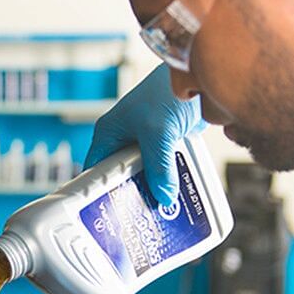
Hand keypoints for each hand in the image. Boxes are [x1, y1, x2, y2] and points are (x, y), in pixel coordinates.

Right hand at [85, 63, 205, 208]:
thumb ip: (159, 166)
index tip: (105, 219)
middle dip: (131, 198)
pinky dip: (172, 181)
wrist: (197, 70)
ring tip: (159, 217)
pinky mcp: (168, 145)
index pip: (95, 172)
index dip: (97, 195)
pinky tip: (178, 198)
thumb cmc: (165, 91)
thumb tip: (164, 198)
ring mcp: (148, 144)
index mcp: (109, 135)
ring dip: (155, 191)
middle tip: (138, 223)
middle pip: (122, 179)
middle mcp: (125, 141)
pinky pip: (166, 169)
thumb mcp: (158, 132)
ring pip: (147, 176)